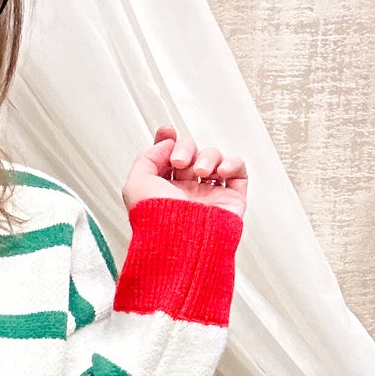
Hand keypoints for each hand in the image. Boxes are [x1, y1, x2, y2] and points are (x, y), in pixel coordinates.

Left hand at [124, 123, 247, 218]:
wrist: (182, 243)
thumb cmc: (157, 221)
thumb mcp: (136, 185)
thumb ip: (146, 157)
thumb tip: (166, 143)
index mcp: (164, 190)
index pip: (168, 157)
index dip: (168, 140)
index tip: (167, 132)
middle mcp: (186, 192)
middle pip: (191, 152)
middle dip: (186, 149)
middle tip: (180, 162)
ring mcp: (209, 195)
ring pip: (214, 158)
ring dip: (208, 156)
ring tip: (201, 172)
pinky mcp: (231, 200)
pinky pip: (239, 171)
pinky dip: (232, 163)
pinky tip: (220, 172)